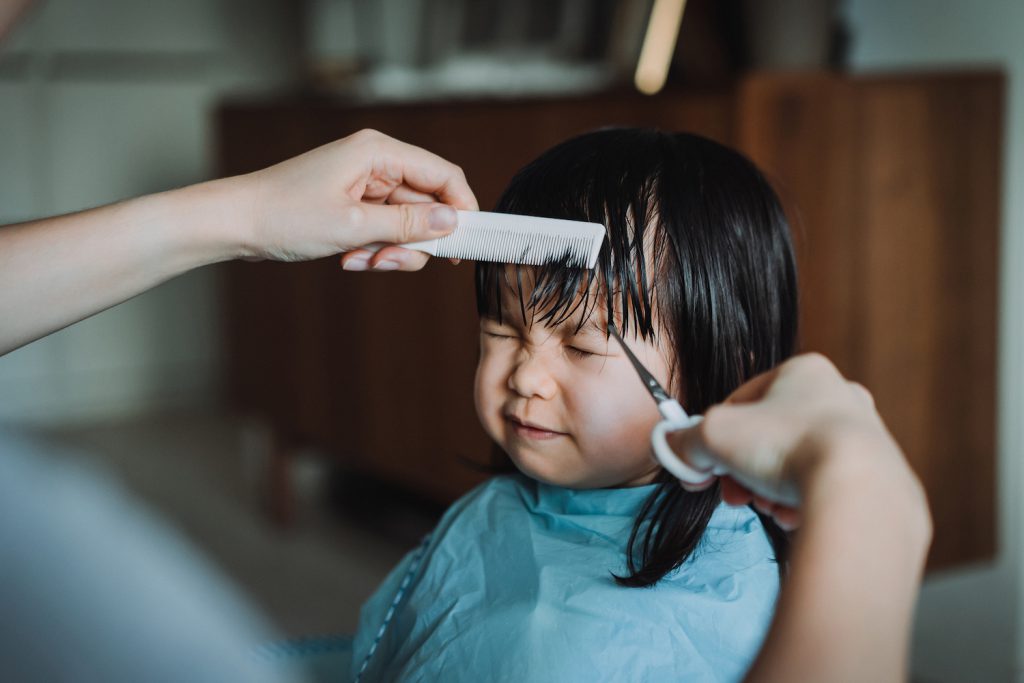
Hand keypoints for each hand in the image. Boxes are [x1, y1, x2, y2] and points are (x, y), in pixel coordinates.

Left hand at [235, 129, 478, 270]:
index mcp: (378, 152)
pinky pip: (384, 229)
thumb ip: (408, 224)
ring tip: (360, 261)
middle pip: (426, 205)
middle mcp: (375, 163)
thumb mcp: (354, 225)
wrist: (234, 222)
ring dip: (391, 250)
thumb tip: (451, 223)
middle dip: (413, 241)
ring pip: (406, 223)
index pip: (443, 175)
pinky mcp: (353, 204)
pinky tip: (349, 258)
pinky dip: (374, 249)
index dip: (461, 209)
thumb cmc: (284, 215)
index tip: (465, 244)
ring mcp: (364, 184)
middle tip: (389, 263)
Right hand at [667, 353, 908, 529]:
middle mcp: (840, 395)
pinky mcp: (879, 473)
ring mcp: (865, 434)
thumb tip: (672, 447)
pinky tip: (792, 517)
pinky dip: (803, 501)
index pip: (741, 400)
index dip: (713, 436)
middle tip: (732, 495)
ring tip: (764, 508)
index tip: (702, 466)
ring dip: (770, 487)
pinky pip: (825, 486)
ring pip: (796, 462)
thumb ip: (686, 439)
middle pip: (769, 435)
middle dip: (743, 469)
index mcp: (803, 370)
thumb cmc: (785, 447)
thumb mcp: (713, 435)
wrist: (858, 492)